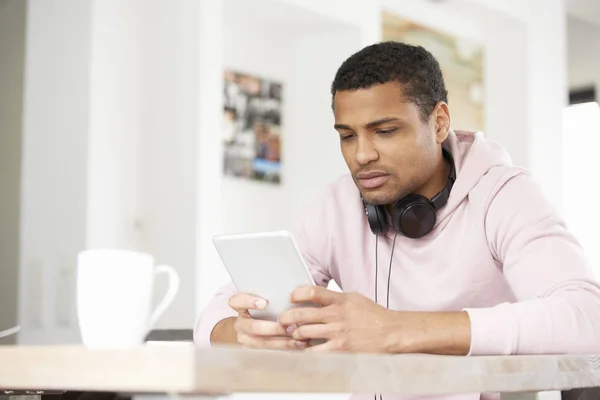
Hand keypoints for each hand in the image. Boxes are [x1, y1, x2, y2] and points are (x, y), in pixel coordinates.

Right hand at [228, 293, 307, 349]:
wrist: (256, 331)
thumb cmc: (267, 311)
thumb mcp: (268, 302)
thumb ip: (275, 297)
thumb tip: (296, 291)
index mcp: (240, 307)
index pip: (237, 301)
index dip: (249, 302)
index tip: (264, 303)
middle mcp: (241, 324)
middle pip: (253, 327)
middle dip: (273, 328)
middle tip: (289, 327)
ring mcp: (245, 339)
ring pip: (262, 343)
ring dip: (282, 342)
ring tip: (298, 338)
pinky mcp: (253, 352)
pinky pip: (268, 353)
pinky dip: (285, 349)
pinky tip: (298, 345)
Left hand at [277, 286, 399, 352]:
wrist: (391, 332)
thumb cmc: (373, 315)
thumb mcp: (354, 298)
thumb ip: (335, 298)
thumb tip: (316, 296)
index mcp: (340, 300)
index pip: (312, 292)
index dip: (297, 294)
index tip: (291, 298)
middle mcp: (337, 315)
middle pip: (302, 314)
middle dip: (287, 317)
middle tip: (282, 320)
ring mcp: (337, 332)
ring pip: (304, 332)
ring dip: (295, 334)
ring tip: (294, 334)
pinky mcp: (340, 349)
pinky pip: (315, 350)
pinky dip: (306, 350)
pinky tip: (305, 348)